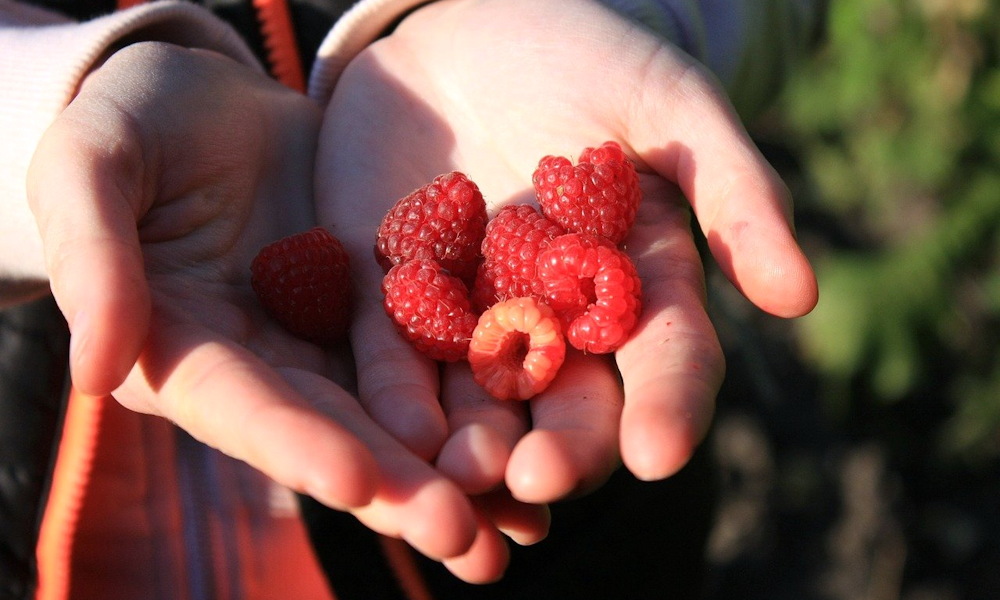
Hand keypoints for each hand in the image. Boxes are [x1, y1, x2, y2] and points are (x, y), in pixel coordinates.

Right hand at [26, 41, 507, 566]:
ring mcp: (328, 339)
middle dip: (398, 487)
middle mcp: (264, 366)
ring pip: (395, 412)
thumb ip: (95, 261)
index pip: (239, 404)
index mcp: (183, 352)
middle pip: (333, 431)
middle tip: (465, 538)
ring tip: (520, 522)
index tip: (357, 481)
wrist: (205, 96)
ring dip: (454, 469)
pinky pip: (433, 351)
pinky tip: (535, 438)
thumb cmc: (127, 123)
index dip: (294, 443)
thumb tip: (91, 371)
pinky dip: (478, 397)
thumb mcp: (89, 168)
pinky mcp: (379, 303)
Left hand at [317, 0, 815, 507]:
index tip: (660, 453)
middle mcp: (558, 316)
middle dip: (562, 446)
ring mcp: (473, 313)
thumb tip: (801, 298)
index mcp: (635, 280)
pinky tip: (398, 433)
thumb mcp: (665, 102)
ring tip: (463, 479)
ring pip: (481, 399)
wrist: (461, 25)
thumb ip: (729, 189)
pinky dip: (396, 394)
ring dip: (473, 445)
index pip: (665, 356)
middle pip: (571, 400)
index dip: (667, 405)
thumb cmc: (582, 52)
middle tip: (542, 479)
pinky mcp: (391, 296)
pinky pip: (392, 354)